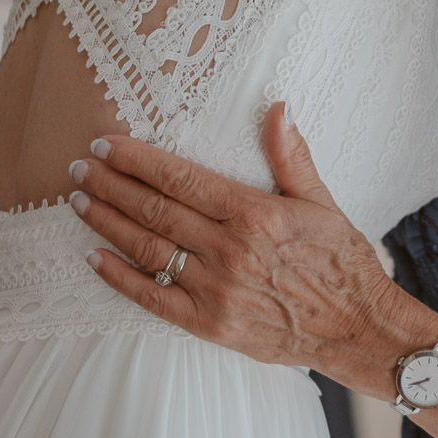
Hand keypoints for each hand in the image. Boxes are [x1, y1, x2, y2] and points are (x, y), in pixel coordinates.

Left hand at [69, 103, 429, 389]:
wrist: (358, 327)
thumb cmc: (342, 262)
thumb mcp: (321, 201)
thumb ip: (291, 156)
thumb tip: (277, 109)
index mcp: (255, 213)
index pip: (181, 178)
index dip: (138, 160)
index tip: (107, 145)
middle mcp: (230, 250)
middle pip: (155, 210)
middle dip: (111, 185)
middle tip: (80, 167)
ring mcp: (217, 289)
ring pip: (148, 248)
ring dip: (107, 223)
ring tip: (79, 201)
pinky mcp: (211, 325)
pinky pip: (154, 299)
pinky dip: (120, 278)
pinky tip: (95, 258)